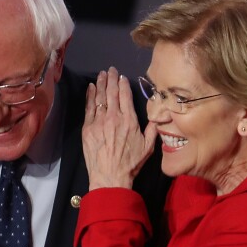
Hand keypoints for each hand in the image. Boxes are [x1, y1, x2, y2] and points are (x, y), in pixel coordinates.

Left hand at [82, 67, 155, 190]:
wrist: (110, 176)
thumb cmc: (131, 163)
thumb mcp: (148, 146)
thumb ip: (152, 128)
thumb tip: (159, 114)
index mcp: (129, 120)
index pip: (125, 96)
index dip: (123, 84)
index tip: (121, 77)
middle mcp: (114, 117)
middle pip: (111, 93)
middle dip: (110, 79)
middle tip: (109, 70)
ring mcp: (99, 122)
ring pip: (99, 98)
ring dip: (100, 84)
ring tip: (101, 75)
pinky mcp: (88, 128)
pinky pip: (89, 108)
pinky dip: (90, 96)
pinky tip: (90, 88)